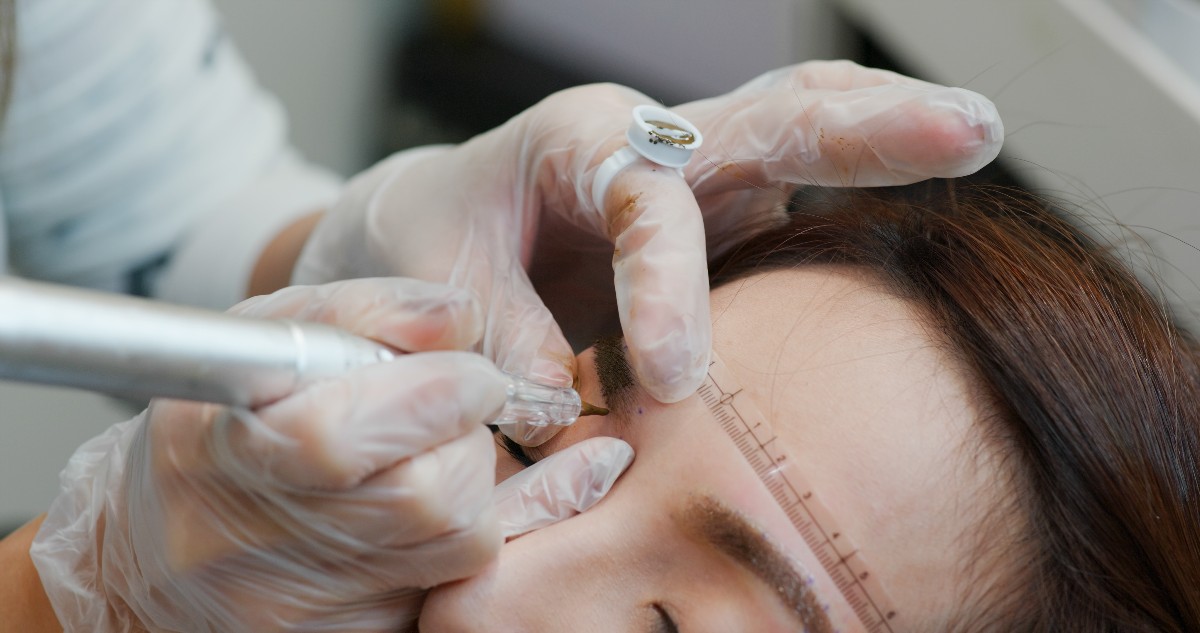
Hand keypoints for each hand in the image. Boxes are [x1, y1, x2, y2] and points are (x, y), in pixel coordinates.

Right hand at [29, 278, 632, 632]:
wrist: (163, 554)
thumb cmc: (226, 424)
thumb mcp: (271, 338)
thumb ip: (365, 311)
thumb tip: (461, 317)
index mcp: (214, 453)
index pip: (339, 438)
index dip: (432, 396)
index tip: (467, 370)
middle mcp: (245, 551)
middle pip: (428, 500)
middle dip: (468, 440)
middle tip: (454, 412)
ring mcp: (298, 615)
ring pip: (461, 546)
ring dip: (476, 486)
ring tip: (431, 456)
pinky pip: (460, 590)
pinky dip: (478, 535)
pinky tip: (451, 504)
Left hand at [293, 60, 1002, 445]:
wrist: (424, 233)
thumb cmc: (425, 247)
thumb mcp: (437, 289)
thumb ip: (501, 346)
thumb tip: (570, 416)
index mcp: (574, 142)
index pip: (645, 203)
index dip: (665, 289)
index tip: (669, 382)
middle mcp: (651, 143)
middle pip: (767, 117)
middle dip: (864, 127)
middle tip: (965, 130)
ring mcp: (699, 179)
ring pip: (800, 130)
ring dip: (886, 133)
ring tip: (971, 130)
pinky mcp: (723, 221)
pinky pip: (796, 190)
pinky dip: (861, 182)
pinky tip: (926, 178)